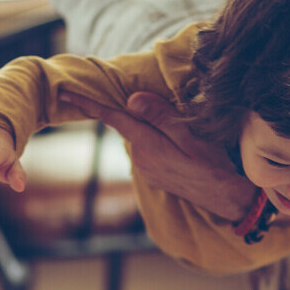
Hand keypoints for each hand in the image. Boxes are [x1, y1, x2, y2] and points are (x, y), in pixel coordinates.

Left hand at [60, 90, 255, 219]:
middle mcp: (140, 157)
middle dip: (127, 109)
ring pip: (140, 135)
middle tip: (145, 100)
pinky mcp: (155, 173)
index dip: (87, 102)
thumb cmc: (212, 163)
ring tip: (173, 124)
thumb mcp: (190, 135)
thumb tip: (132, 100)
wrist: (225, 197)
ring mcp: (146, 167)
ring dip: (147, 125)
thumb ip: (160, 116)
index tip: (64, 91)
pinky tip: (175, 140)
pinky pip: (148, 147)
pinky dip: (154, 138)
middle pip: (128, 123)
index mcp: (147, 143)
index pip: (112, 117)